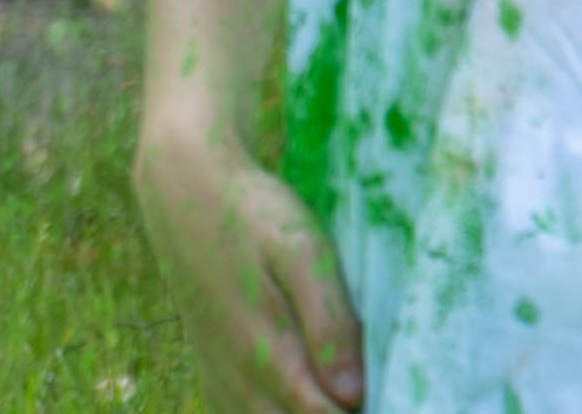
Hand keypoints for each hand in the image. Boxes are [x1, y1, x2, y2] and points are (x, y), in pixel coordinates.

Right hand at [135, 121, 369, 412]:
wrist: (184, 189)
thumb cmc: (252, 214)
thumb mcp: (303, 252)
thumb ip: (329, 324)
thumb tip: (353, 395)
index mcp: (270, 356)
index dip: (367, 410)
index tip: (397, 393)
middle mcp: (241, 381)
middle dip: (336, 411)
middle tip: (373, 386)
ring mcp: (222, 380)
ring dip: (304, 412)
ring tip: (336, 383)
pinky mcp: (213, 372)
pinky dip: (275, 412)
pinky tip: (298, 391)